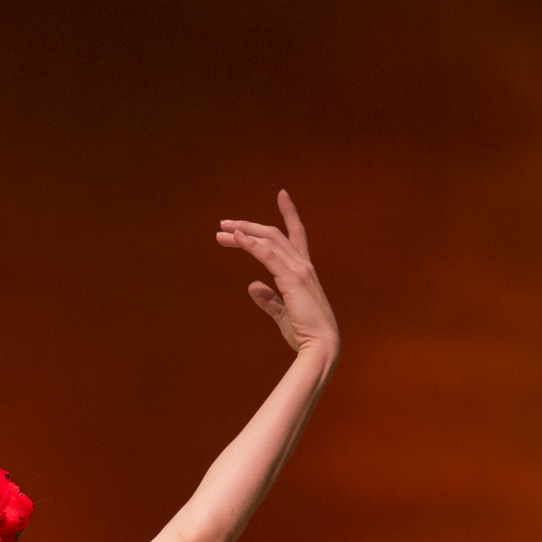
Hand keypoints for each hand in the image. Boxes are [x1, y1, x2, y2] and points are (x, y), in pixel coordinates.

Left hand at [216, 191, 337, 361]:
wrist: (321, 347)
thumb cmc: (305, 333)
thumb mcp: (283, 314)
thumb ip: (269, 299)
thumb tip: (252, 286)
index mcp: (304, 271)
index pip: (297, 234)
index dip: (289, 213)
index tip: (281, 194)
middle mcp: (303, 265)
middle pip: (274, 234)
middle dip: (249, 225)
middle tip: (225, 223)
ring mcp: (299, 270)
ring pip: (268, 240)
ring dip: (243, 232)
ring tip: (221, 230)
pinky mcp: (291, 279)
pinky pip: (267, 255)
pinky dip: (250, 243)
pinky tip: (235, 237)